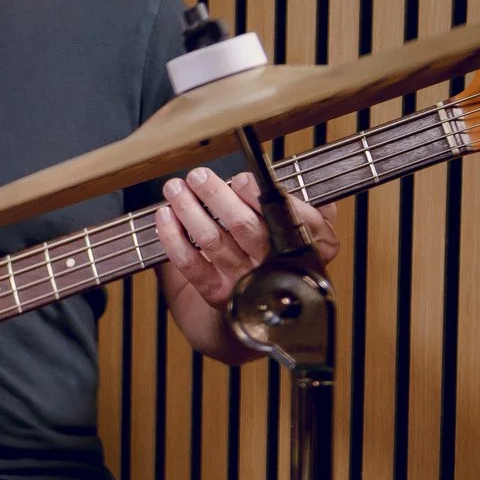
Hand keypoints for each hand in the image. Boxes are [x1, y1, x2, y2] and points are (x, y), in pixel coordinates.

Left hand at [155, 166, 338, 309]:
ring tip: (175, 189)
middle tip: (198, 176)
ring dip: (189, 210)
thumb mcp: (305, 222)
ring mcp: (248, 281)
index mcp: (313, 243)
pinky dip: (173, 237)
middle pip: (244, 226)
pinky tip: (165, 216)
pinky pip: (191, 264)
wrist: (259, 305)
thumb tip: (270, 175)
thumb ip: (299, 199)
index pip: (288, 216)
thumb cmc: (280, 246)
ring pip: (213, 240)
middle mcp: (279, 264)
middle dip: (216, 196)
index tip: (240, 178)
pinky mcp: (218, 294)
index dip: (261, 197)